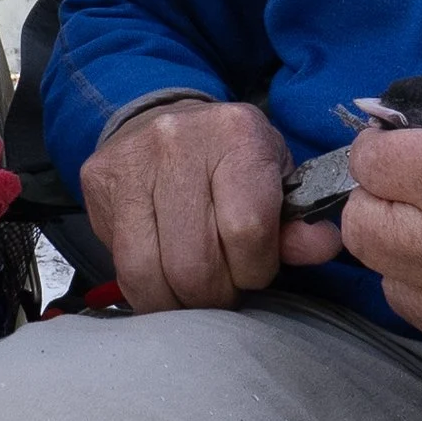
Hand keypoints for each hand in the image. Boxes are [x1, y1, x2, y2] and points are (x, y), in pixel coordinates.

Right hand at [79, 100, 342, 311]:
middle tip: (224, 287)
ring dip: (178, 302)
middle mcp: (178, 141)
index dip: (255, 269)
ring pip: (150, 273)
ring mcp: (132, 160)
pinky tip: (164, 282)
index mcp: (237, 135)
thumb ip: (298, 221)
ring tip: (193, 292)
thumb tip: (323, 246)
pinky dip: (147, 291)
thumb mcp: (274, 178)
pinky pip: (121, 267)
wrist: (161, 118)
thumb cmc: (228, 159)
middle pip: (196, 262)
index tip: (255, 270)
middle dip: (217, 293)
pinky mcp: (98, 181)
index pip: (247, 230)